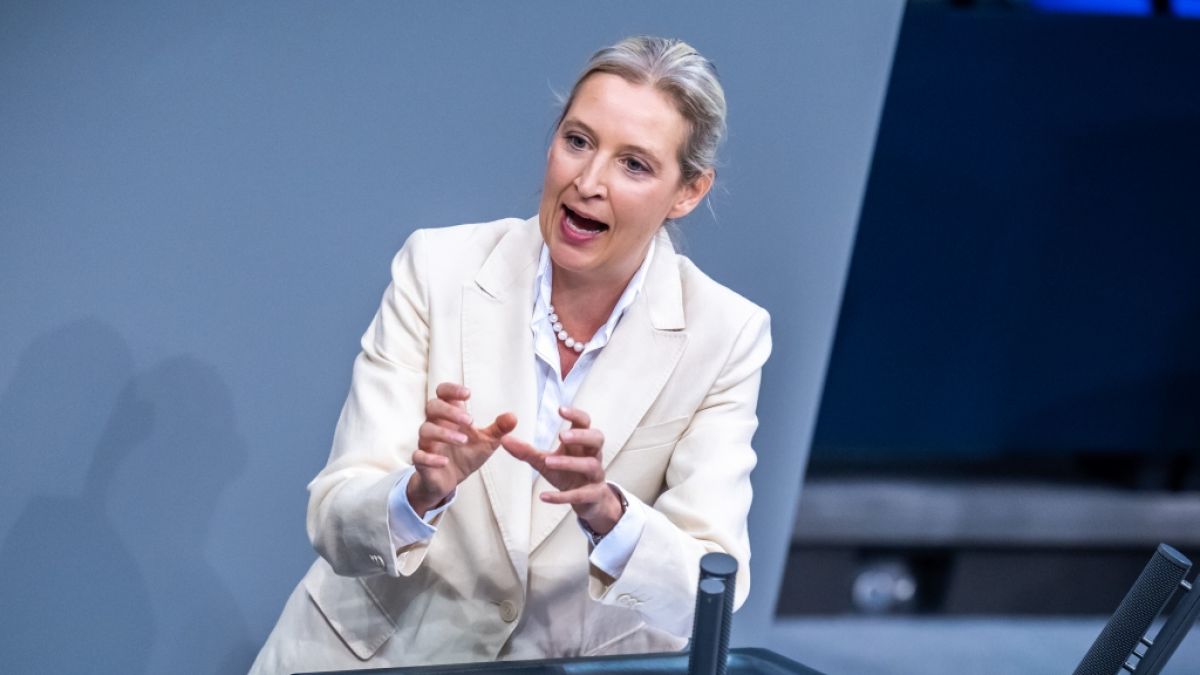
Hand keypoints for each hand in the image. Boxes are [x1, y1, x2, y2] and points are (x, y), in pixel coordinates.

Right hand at [408, 382, 515, 515]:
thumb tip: (513, 416)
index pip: (442, 393)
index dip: (451, 389)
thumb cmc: (466, 455)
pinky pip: (418, 456)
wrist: (449, 481)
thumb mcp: (487, 442)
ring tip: (464, 441)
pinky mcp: (422, 462)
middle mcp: (436, 425)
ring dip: (444, 433)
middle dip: (449, 411)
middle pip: (432, 406)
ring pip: (425, 430)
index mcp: (450, 416)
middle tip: (469, 421)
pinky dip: (430, 458)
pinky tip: (445, 461)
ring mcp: (427, 443)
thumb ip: (499, 429)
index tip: (468, 394)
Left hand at [501, 406, 622, 535]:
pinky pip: (580, 494)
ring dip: (570, 463)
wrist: (589, 500)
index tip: (560, 410)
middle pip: (597, 439)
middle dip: (581, 436)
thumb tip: (504, 440)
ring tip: (549, 462)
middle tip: (562, 436)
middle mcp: (592, 455)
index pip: (584, 422)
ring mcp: (595, 476)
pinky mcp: (592, 495)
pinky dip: (562, 496)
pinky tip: (544, 496)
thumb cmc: (568, 474)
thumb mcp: (545, 461)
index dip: (575, 415)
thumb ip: (526, 451)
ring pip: (590, 465)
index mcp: (582, 443)